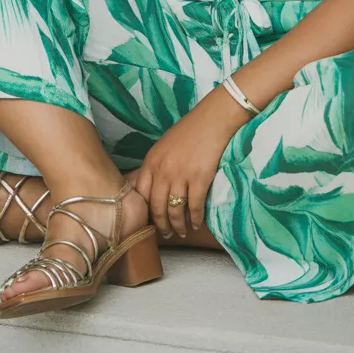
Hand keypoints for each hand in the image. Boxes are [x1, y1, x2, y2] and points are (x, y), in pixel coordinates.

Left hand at [135, 86, 249, 237]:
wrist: (212, 119)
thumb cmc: (189, 130)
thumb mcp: (164, 146)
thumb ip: (157, 165)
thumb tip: (154, 188)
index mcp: (151, 161)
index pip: (141, 194)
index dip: (145, 212)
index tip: (149, 221)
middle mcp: (162, 171)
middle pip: (157, 207)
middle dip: (161, 224)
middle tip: (166, 233)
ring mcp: (180, 176)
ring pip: (175, 211)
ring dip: (178, 226)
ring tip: (181, 232)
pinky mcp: (199, 179)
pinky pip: (194, 207)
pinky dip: (195, 219)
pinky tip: (196, 224)